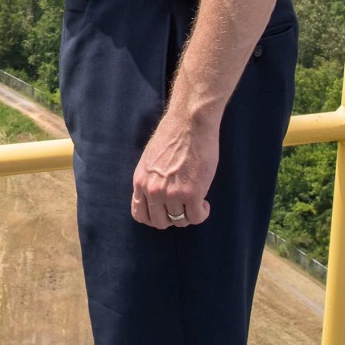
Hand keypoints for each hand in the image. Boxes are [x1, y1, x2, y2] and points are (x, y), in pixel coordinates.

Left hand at [130, 111, 218, 229]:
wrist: (190, 123)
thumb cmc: (173, 136)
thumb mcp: (150, 160)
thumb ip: (150, 180)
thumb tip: (157, 198)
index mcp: (140, 182)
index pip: (139, 214)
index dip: (153, 217)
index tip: (165, 212)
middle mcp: (153, 191)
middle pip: (160, 222)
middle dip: (172, 218)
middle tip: (183, 208)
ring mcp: (172, 194)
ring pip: (180, 221)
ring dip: (189, 214)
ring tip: (196, 202)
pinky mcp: (192, 194)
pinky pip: (196, 217)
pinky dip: (202, 213)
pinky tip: (205, 203)